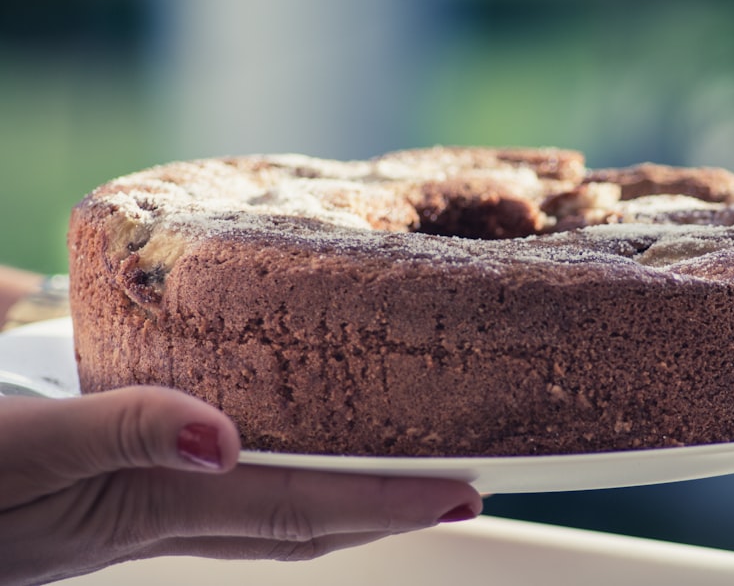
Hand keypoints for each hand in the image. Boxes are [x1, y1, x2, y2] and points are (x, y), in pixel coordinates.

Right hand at [0, 386, 481, 585]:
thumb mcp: (15, 453)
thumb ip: (116, 439)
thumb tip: (223, 438)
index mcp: (146, 508)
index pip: (300, 509)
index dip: (387, 503)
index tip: (464, 491)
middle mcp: (154, 515)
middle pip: (300, 521)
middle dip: (385, 508)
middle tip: (459, 484)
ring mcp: (132, 508)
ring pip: (264, 509)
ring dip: (336, 495)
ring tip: (395, 470)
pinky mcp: (107, 492)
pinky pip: (214, 487)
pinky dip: (269, 470)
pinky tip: (271, 447)